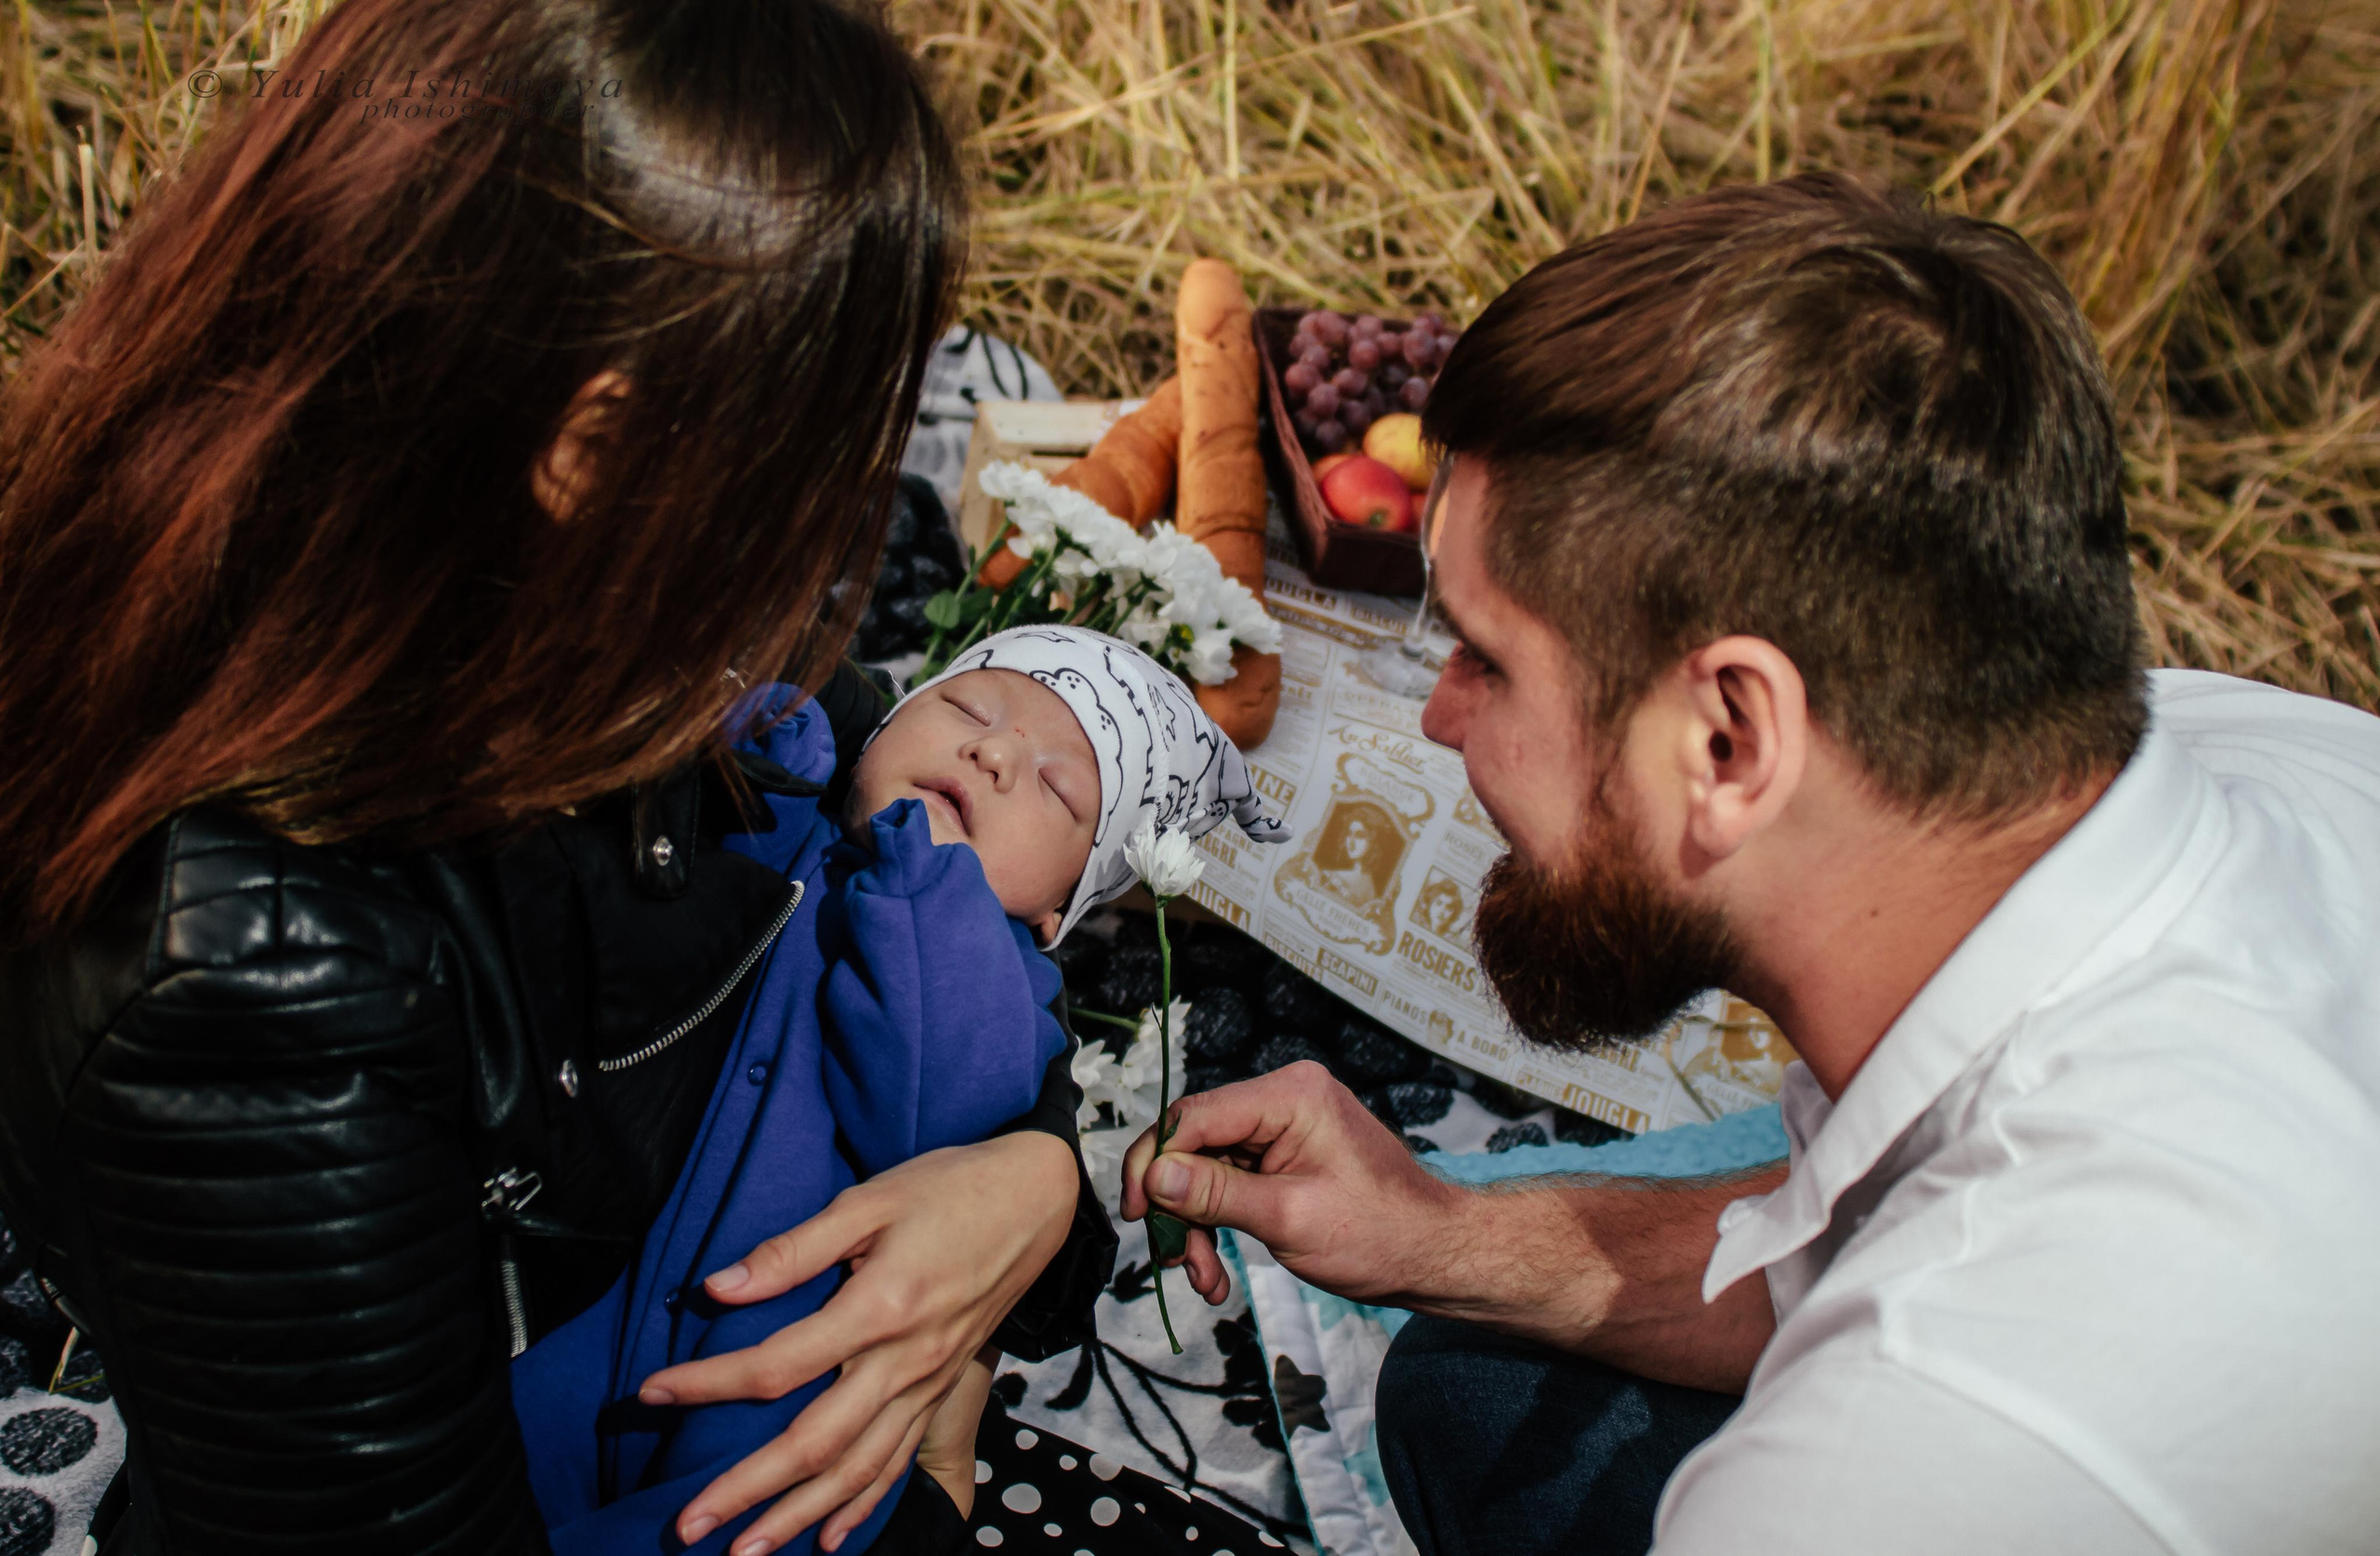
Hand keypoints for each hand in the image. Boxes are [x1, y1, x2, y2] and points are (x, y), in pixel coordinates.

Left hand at [637, 1131, 1075, 1553]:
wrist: (1036, 1198)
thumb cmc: (949, 1188)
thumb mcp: (869, 1200)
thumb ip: (794, 1250)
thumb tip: (721, 1288)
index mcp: (880, 1308)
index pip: (777, 1365)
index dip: (708, 1383)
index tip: (652, 1393)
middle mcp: (906, 1360)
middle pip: (815, 1443)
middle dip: (747, 1490)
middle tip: (688, 1524)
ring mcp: (928, 1383)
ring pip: (858, 1468)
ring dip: (797, 1516)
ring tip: (744, 1549)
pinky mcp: (943, 1388)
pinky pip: (901, 1460)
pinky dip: (863, 1505)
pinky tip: (828, 1537)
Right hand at [1121, 1061, 1463, 1307]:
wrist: (1434, 1257)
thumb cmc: (1382, 1234)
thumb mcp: (1289, 1218)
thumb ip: (1217, 1195)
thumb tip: (1155, 1176)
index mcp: (1290, 1095)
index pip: (1195, 1115)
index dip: (1155, 1162)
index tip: (1138, 1213)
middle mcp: (1283, 1099)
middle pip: (1195, 1144)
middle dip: (1177, 1206)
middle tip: (1171, 1258)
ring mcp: (1282, 1129)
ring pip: (1205, 1171)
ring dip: (1195, 1227)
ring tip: (1204, 1279)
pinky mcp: (1282, 1158)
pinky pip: (1229, 1184)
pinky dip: (1217, 1226)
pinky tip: (1216, 1272)